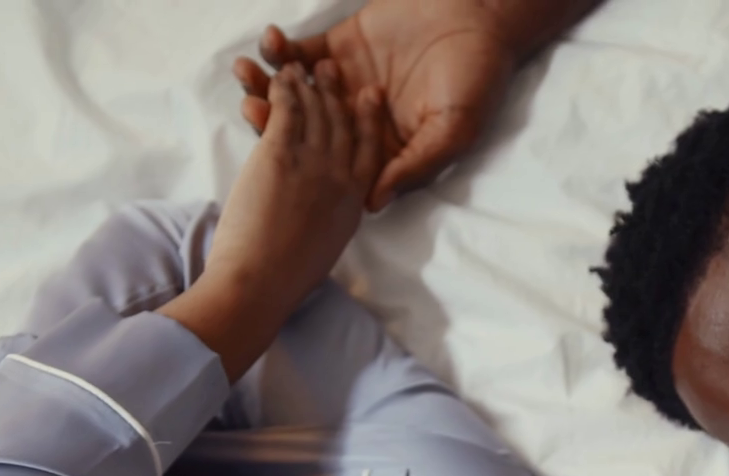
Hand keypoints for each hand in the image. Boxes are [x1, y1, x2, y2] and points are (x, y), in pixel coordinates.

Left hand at [168, 59, 388, 381]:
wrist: (259, 285)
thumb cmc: (285, 280)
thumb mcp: (325, 250)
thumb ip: (331, 222)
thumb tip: (325, 219)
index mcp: (353, 203)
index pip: (369, 152)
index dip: (369, 122)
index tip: (370, 99)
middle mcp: (339, 178)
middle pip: (344, 124)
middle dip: (339, 94)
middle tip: (332, 72)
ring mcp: (311, 164)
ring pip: (316, 112)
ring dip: (309, 86)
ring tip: (301, 68)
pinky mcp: (279, 155)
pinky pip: (287, 111)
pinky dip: (283, 90)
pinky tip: (279, 76)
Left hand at [233, 2, 518, 210]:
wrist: (480, 17)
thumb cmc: (478, 78)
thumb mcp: (454, 130)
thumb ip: (414, 165)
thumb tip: (372, 203)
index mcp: (382, 149)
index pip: (332, 162)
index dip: (300, 156)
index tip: (273, 144)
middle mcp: (358, 122)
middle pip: (305, 130)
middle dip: (274, 119)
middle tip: (252, 107)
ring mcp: (345, 84)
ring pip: (295, 94)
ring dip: (267, 85)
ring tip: (248, 72)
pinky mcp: (340, 48)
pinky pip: (301, 54)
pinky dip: (281, 50)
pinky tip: (272, 43)